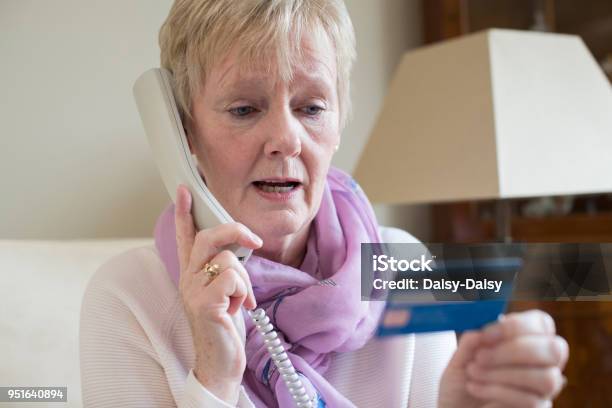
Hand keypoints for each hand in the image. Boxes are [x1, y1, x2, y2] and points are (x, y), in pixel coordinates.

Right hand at [174, 185, 261, 404]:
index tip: (185, 189)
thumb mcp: (224, 292)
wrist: (220, 361)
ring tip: (240, 300)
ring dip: (245, 281)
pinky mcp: (204, 303)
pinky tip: (237, 309)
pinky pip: (232, 279)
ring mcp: (193, 290)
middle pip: (208, 236)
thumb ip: (225, 270)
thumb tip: (242, 247)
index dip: (185, 212)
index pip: (186, 236)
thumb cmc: (224, 326)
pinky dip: (243, 293)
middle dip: (235, 231)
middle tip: (255, 241)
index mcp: (192, 273)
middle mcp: (187, 278)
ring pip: (229, 260)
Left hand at [439, 310, 568, 407]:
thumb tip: (482, 333)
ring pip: (546, 378)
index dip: (518, 325)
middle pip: (555, 350)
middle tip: (481, 356)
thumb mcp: (461, 358)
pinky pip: (532, 400)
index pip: (542, 323)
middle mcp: (542, 363)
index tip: (487, 334)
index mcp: (526, 340)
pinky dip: (497, 391)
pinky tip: (475, 388)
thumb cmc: (462, 381)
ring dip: (503, 373)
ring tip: (474, 372)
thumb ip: (471, 342)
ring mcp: (543, 389)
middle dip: (514, 350)